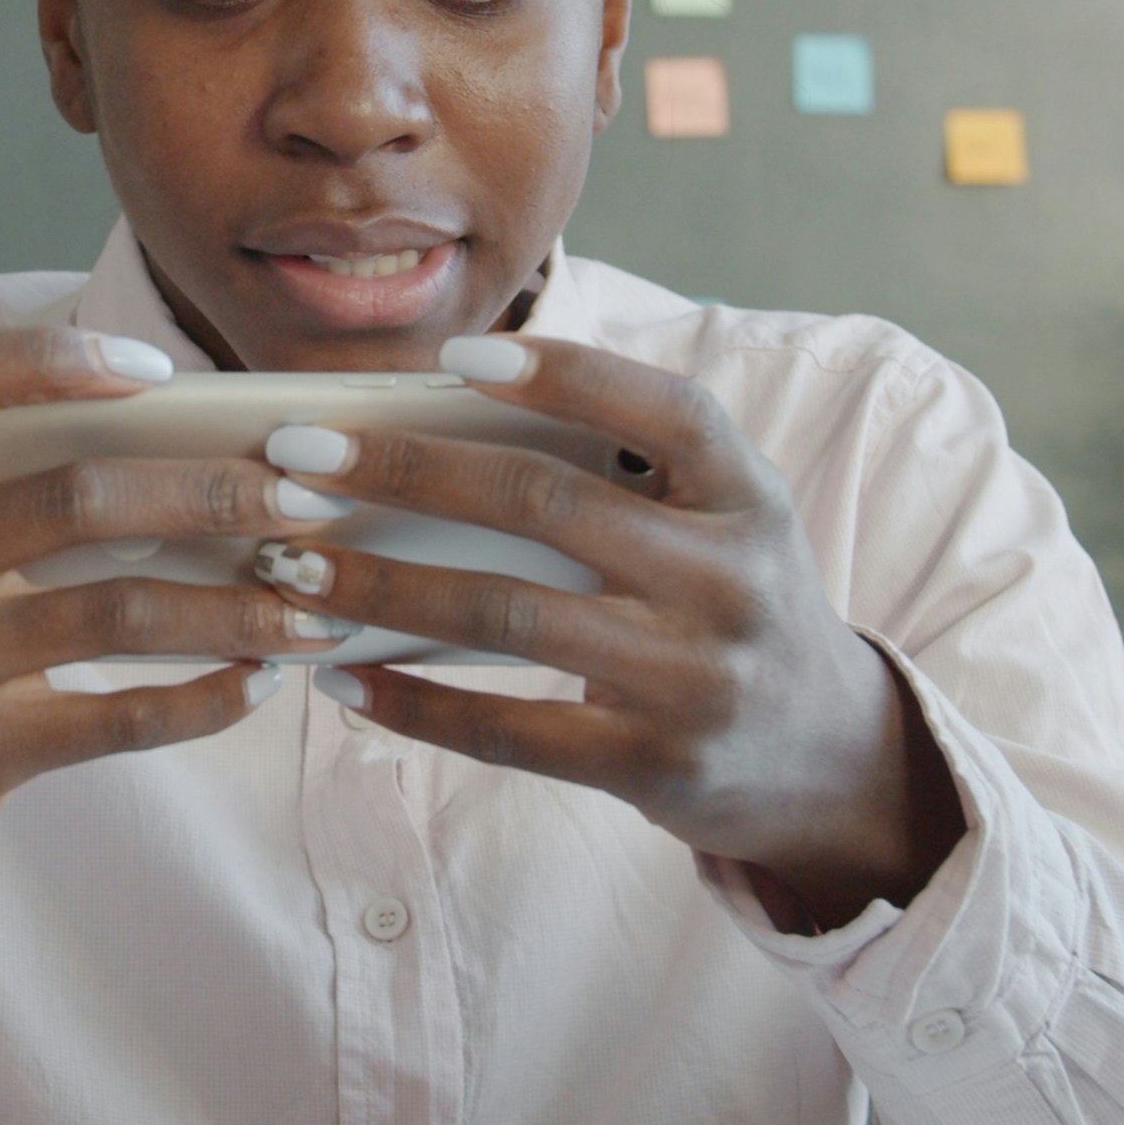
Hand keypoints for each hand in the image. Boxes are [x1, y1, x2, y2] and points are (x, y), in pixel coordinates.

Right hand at [0, 326, 338, 892]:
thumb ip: (22, 470)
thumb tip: (213, 436)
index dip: (44, 360)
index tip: (158, 372)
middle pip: (76, 500)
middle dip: (214, 493)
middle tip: (308, 498)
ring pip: (118, 614)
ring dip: (238, 607)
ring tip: (317, 603)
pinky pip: (120, 718)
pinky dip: (208, 698)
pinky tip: (262, 678)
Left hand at [265, 335, 965, 927]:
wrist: (831, 759)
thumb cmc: (733, 605)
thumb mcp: (724, 523)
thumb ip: (628, 477)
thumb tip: (433, 431)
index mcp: (748, 496)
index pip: (661, 411)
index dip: (562, 374)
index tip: (453, 358)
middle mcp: (729, 579)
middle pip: (545, 505)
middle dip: (405, 473)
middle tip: (298, 455)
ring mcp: (693, 678)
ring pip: (507, 615)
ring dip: (382, 586)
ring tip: (292, 567)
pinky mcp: (652, 766)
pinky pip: (508, 732)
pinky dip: (414, 704)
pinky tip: (345, 678)